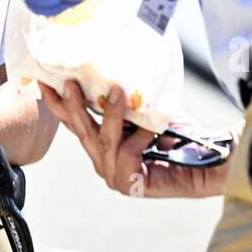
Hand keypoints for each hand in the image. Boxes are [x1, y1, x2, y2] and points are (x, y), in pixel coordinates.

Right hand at [40, 80, 228, 198]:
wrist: (209, 155)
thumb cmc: (176, 131)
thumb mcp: (141, 107)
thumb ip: (120, 98)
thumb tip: (104, 67)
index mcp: (101, 142)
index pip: (73, 122)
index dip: (56, 103)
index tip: (42, 80)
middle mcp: (103, 160)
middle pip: (82, 131)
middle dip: (74, 106)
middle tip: (71, 82)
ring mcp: (115, 175)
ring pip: (104, 141)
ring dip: (111, 115)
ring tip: (118, 91)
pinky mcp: (131, 185)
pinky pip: (128, 153)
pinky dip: (140, 136)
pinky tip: (154, 127)